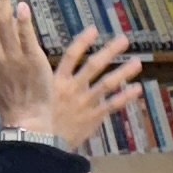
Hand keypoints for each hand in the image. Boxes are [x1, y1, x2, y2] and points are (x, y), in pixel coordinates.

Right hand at [29, 23, 142, 151]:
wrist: (40, 143)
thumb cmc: (36, 119)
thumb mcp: (35, 95)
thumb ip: (41, 81)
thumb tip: (36, 65)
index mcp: (57, 81)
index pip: (70, 56)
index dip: (82, 42)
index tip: (94, 29)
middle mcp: (73, 88)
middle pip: (93, 66)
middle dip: (109, 51)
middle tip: (124, 40)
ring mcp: (85, 102)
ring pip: (107, 84)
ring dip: (123, 72)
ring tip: (137, 62)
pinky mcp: (93, 117)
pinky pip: (112, 105)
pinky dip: (126, 97)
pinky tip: (137, 88)